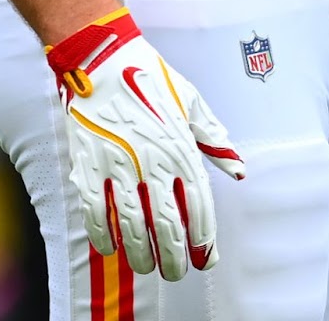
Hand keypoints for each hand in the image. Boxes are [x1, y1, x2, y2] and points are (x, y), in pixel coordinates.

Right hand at [46, 7, 244, 278]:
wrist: (102, 57)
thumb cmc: (149, 76)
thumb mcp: (191, 101)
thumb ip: (214, 138)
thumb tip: (239, 169)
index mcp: (180, 146)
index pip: (197, 205)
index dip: (203, 238)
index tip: (204, 258)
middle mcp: (152, 160)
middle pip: (166, 225)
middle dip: (173, 257)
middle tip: (174, 272)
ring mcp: (118, 164)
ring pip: (132, 226)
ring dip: (140, 253)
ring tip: (146, 266)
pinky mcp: (89, 164)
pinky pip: (95, 212)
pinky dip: (103, 236)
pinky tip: (111, 247)